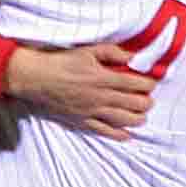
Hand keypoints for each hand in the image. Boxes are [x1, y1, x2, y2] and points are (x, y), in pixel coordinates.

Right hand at [5, 43, 151, 137]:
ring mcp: (92, 111)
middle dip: (147, 102)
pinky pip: (105, 131)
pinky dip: (119, 134)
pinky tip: (128, 134)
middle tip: (148, 99)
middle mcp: (101, 97)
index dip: (149, 85)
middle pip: (135, 104)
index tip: (150, 83)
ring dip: (138, 118)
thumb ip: (113, 53)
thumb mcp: (88, 51)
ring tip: (142, 115)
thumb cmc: (61, 62)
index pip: (137, 84)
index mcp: (104, 78)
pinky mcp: (82, 120)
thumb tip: (134, 57)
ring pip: (125, 120)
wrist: (35, 77)